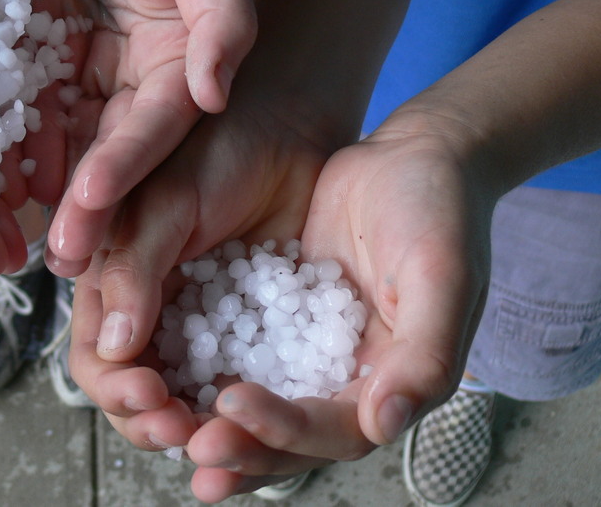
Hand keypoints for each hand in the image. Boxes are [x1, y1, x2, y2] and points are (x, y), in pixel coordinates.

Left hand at [16, 0, 257, 275]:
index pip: (156, 124)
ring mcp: (77, 76)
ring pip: (59, 142)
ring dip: (37, 190)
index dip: (128, 163)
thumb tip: (218, 94)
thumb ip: (221, 11)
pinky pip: (12, 109)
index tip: (93, 200)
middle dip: (86, 203)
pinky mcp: (31, 64)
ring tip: (9, 234)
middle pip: (109, 150)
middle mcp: (129, 82)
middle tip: (59, 254)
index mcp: (177, 62)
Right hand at [64, 61, 341, 491]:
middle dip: (151, 417)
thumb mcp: (170, 199)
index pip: (95, 353)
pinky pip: (239, 382)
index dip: (114, 384)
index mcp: (114, 275)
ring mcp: (201, 321)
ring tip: (223, 434)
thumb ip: (135, 267)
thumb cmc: (222, 143)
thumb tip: (112, 345)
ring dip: (195, 425)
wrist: (295, 120)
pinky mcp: (251, 326)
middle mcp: (150, 306)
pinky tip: (261, 420)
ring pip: (184, 397)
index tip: (149, 393)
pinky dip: (243, 411)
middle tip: (184, 426)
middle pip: (134, 389)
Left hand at [182, 128, 490, 499]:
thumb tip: (384, 425)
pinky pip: (238, 349)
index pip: (334, 431)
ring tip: (162, 430)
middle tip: (189, 447)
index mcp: (396, 383)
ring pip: (258, 403)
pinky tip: (159, 368)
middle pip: (288, 437)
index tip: (230, 404)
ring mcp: (312, 349)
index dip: (283, 429)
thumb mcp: (441, 274)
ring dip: (214, 422)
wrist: (417, 154)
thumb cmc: (441, 210)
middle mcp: (351, 379)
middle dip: (239, 445)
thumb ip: (423, 355)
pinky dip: (202, 365)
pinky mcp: (280, 314)